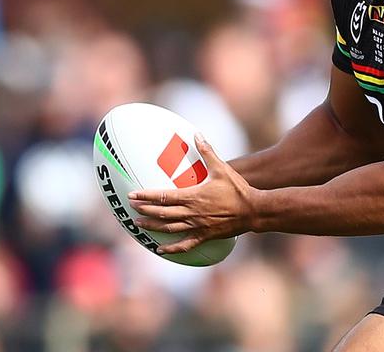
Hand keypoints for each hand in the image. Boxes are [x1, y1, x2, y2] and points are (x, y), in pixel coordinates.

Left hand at [129, 135, 258, 254]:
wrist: (253, 210)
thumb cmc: (237, 189)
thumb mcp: (222, 169)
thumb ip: (208, 152)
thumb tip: (197, 134)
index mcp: (193, 196)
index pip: (163, 196)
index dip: (146, 196)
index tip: (133, 195)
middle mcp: (191, 213)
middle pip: (161, 213)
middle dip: (144, 210)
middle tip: (131, 208)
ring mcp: (197, 226)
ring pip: (168, 228)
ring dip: (152, 226)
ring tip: (138, 224)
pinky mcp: (204, 236)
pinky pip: (184, 245)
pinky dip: (171, 248)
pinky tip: (160, 250)